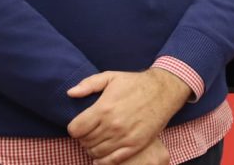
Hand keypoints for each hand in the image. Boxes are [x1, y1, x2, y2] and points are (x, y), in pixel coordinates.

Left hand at [67, 68, 191, 163]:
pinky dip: (102, 161)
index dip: (74, 128)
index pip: (75, 129)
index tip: (80, 125)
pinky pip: (112, 160)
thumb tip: (70, 93)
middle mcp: (113, 125)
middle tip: (89, 133)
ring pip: (96, 152)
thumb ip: (88, 84)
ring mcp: (124, 137)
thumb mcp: (111, 77)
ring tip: (96, 141)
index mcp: (104, 109)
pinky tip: (100, 156)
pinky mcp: (135, 145)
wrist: (163, 90)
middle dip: (83, 138)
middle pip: (85, 142)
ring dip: (92, 149)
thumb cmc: (135, 83)